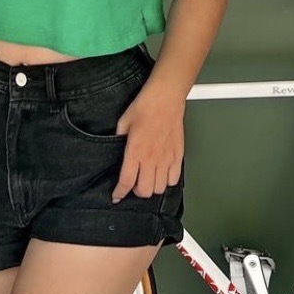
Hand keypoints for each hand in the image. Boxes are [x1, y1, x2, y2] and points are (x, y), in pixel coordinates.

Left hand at [111, 78, 185, 202]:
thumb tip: (115, 149)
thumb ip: (119, 139)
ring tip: (148, 177)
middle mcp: (151, 158)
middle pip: (144, 191)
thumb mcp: (123, 122)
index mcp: (135, 151)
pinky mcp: (178, 155)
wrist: (165, 98)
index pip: (126, 181)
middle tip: (134, 182)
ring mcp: (166, 158)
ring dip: (152, 186)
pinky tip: (162, 172)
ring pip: (159, 188)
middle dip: (136, 190)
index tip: (116, 196)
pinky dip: (167, 180)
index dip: (119, 193)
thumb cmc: (145, 106)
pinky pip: (174, 179)